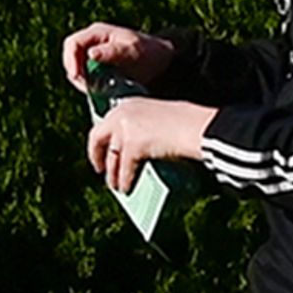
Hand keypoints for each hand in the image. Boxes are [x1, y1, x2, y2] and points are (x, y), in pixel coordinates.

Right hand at [60, 22, 174, 95]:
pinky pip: (85, 77)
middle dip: (76, 73)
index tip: (77, 76)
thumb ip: (112, 52)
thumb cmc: (148, 52)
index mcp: (97, 32)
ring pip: (76, 69)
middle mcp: (91, 42)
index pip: (73, 44)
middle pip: (71, 57)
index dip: (70, 60)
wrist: (161, 60)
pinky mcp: (96, 68)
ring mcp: (92, 55)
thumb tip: (91, 54)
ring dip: (83, 81)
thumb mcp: (132, 51)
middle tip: (87, 87)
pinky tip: (102, 90)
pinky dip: (90, 85)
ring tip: (98, 90)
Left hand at [87, 95, 212, 193]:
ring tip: (114, 185)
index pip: (106, 122)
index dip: (102, 138)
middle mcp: (121, 114)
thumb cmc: (187, 121)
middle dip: (96, 155)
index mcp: (128, 104)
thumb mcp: (157, 117)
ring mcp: (125, 130)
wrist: (196, 126)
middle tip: (100, 169)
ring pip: (111, 157)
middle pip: (97, 138)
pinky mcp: (132, 146)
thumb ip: (143, 126)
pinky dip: (125, 180)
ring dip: (112, 174)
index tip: (101, 148)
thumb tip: (138, 146)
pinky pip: (125, 169)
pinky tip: (126, 188)